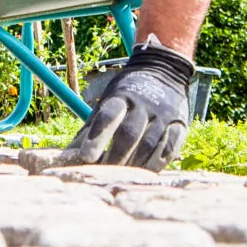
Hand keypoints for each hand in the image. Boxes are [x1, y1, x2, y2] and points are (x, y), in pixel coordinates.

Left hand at [63, 40, 194, 169]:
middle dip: (115, 156)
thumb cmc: (127, 94)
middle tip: (104, 174)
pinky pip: (170, 147)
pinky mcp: (180, 124)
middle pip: (129, 134)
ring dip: (134, 164)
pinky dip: (157, 162)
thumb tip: (66, 157)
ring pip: (149, 144)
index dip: (97, 137)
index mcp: (121, 96)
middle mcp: (143, 104)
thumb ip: (90, 129)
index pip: (108, 116)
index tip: (86, 157)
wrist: (164, 70)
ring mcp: (163, 115)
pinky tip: (146, 171)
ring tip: (122, 176)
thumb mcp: (107, 101)